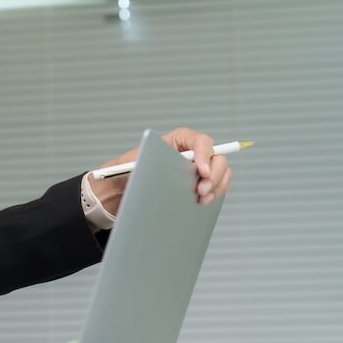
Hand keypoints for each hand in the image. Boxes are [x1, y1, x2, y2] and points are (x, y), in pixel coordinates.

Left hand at [89, 127, 232, 214]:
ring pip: (221, 171)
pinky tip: (204, 202)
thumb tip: (167, 167)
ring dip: (217, 184)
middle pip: (216, 156)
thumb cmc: (126, 172)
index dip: (204, 153)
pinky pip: (218, 185)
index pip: (200, 141)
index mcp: (177, 141)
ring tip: (203, 198)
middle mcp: (191, 153)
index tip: (200, 171)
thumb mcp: (133, 164)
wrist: (121, 189)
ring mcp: (198, 169)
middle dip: (214, 173)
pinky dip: (216, 193)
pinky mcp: (199, 184)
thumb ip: (150, 162)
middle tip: (202, 190)